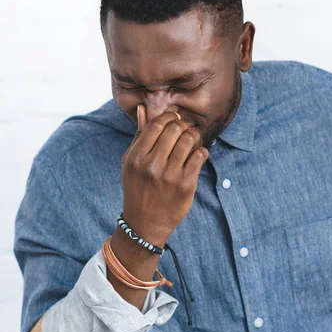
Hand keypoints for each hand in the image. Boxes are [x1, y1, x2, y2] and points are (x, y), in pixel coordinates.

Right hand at [120, 105, 208, 246]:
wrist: (145, 223)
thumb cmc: (137, 187)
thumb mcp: (130, 162)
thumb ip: (139, 135)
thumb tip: (143, 108)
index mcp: (136, 157)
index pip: (156, 124)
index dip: (168, 116)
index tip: (174, 118)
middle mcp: (152, 165)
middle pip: (174, 129)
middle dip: (182, 124)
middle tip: (184, 128)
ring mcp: (170, 175)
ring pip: (189, 140)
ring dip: (193, 136)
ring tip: (192, 140)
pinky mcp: (185, 184)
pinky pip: (199, 156)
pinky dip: (201, 151)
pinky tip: (197, 154)